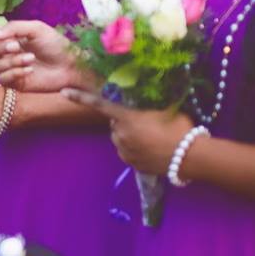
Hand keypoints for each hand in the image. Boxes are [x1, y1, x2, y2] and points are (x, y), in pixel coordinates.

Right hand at [0, 17, 94, 94]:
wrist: (71, 68)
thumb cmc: (56, 45)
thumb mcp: (36, 28)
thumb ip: (12, 28)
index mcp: (4, 35)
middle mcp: (0, 51)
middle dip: (0, 48)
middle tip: (18, 46)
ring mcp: (4, 69)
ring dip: (12, 61)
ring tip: (31, 60)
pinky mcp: (10, 84)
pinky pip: (3, 77)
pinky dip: (16, 72)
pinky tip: (30, 71)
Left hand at [65, 91, 192, 174]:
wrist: (190, 157)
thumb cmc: (179, 127)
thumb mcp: (164, 108)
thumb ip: (147, 103)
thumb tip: (143, 99)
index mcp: (126, 117)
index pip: (99, 104)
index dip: (80, 97)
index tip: (64, 92)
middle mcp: (120, 134)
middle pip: (115, 122)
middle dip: (125, 120)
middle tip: (147, 121)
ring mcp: (124, 151)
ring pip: (121, 138)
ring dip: (130, 135)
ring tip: (153, 136)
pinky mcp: (131, 164)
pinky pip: (128, 151)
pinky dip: (135, 149)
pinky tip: (152, 149)